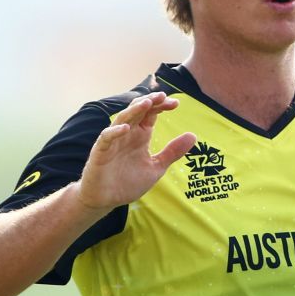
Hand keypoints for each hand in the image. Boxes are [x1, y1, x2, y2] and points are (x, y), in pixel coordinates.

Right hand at [77, 92, 196, 212]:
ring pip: (122, 119)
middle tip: (163, 96)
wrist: (106, 200)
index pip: (151, 114)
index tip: (176, 103)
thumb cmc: (128, 182)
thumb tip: (193, 135)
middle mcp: (127, 134)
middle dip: (149, 101)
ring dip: (134, 110)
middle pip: (137, 110)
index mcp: (140, 135)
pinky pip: (107, 138)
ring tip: (146, 103)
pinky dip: (115, 132)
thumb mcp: (156, 167)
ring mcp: (113, 141)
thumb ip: (172, 152)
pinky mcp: (101, 152)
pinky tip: (126, 128)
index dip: (161, 106)